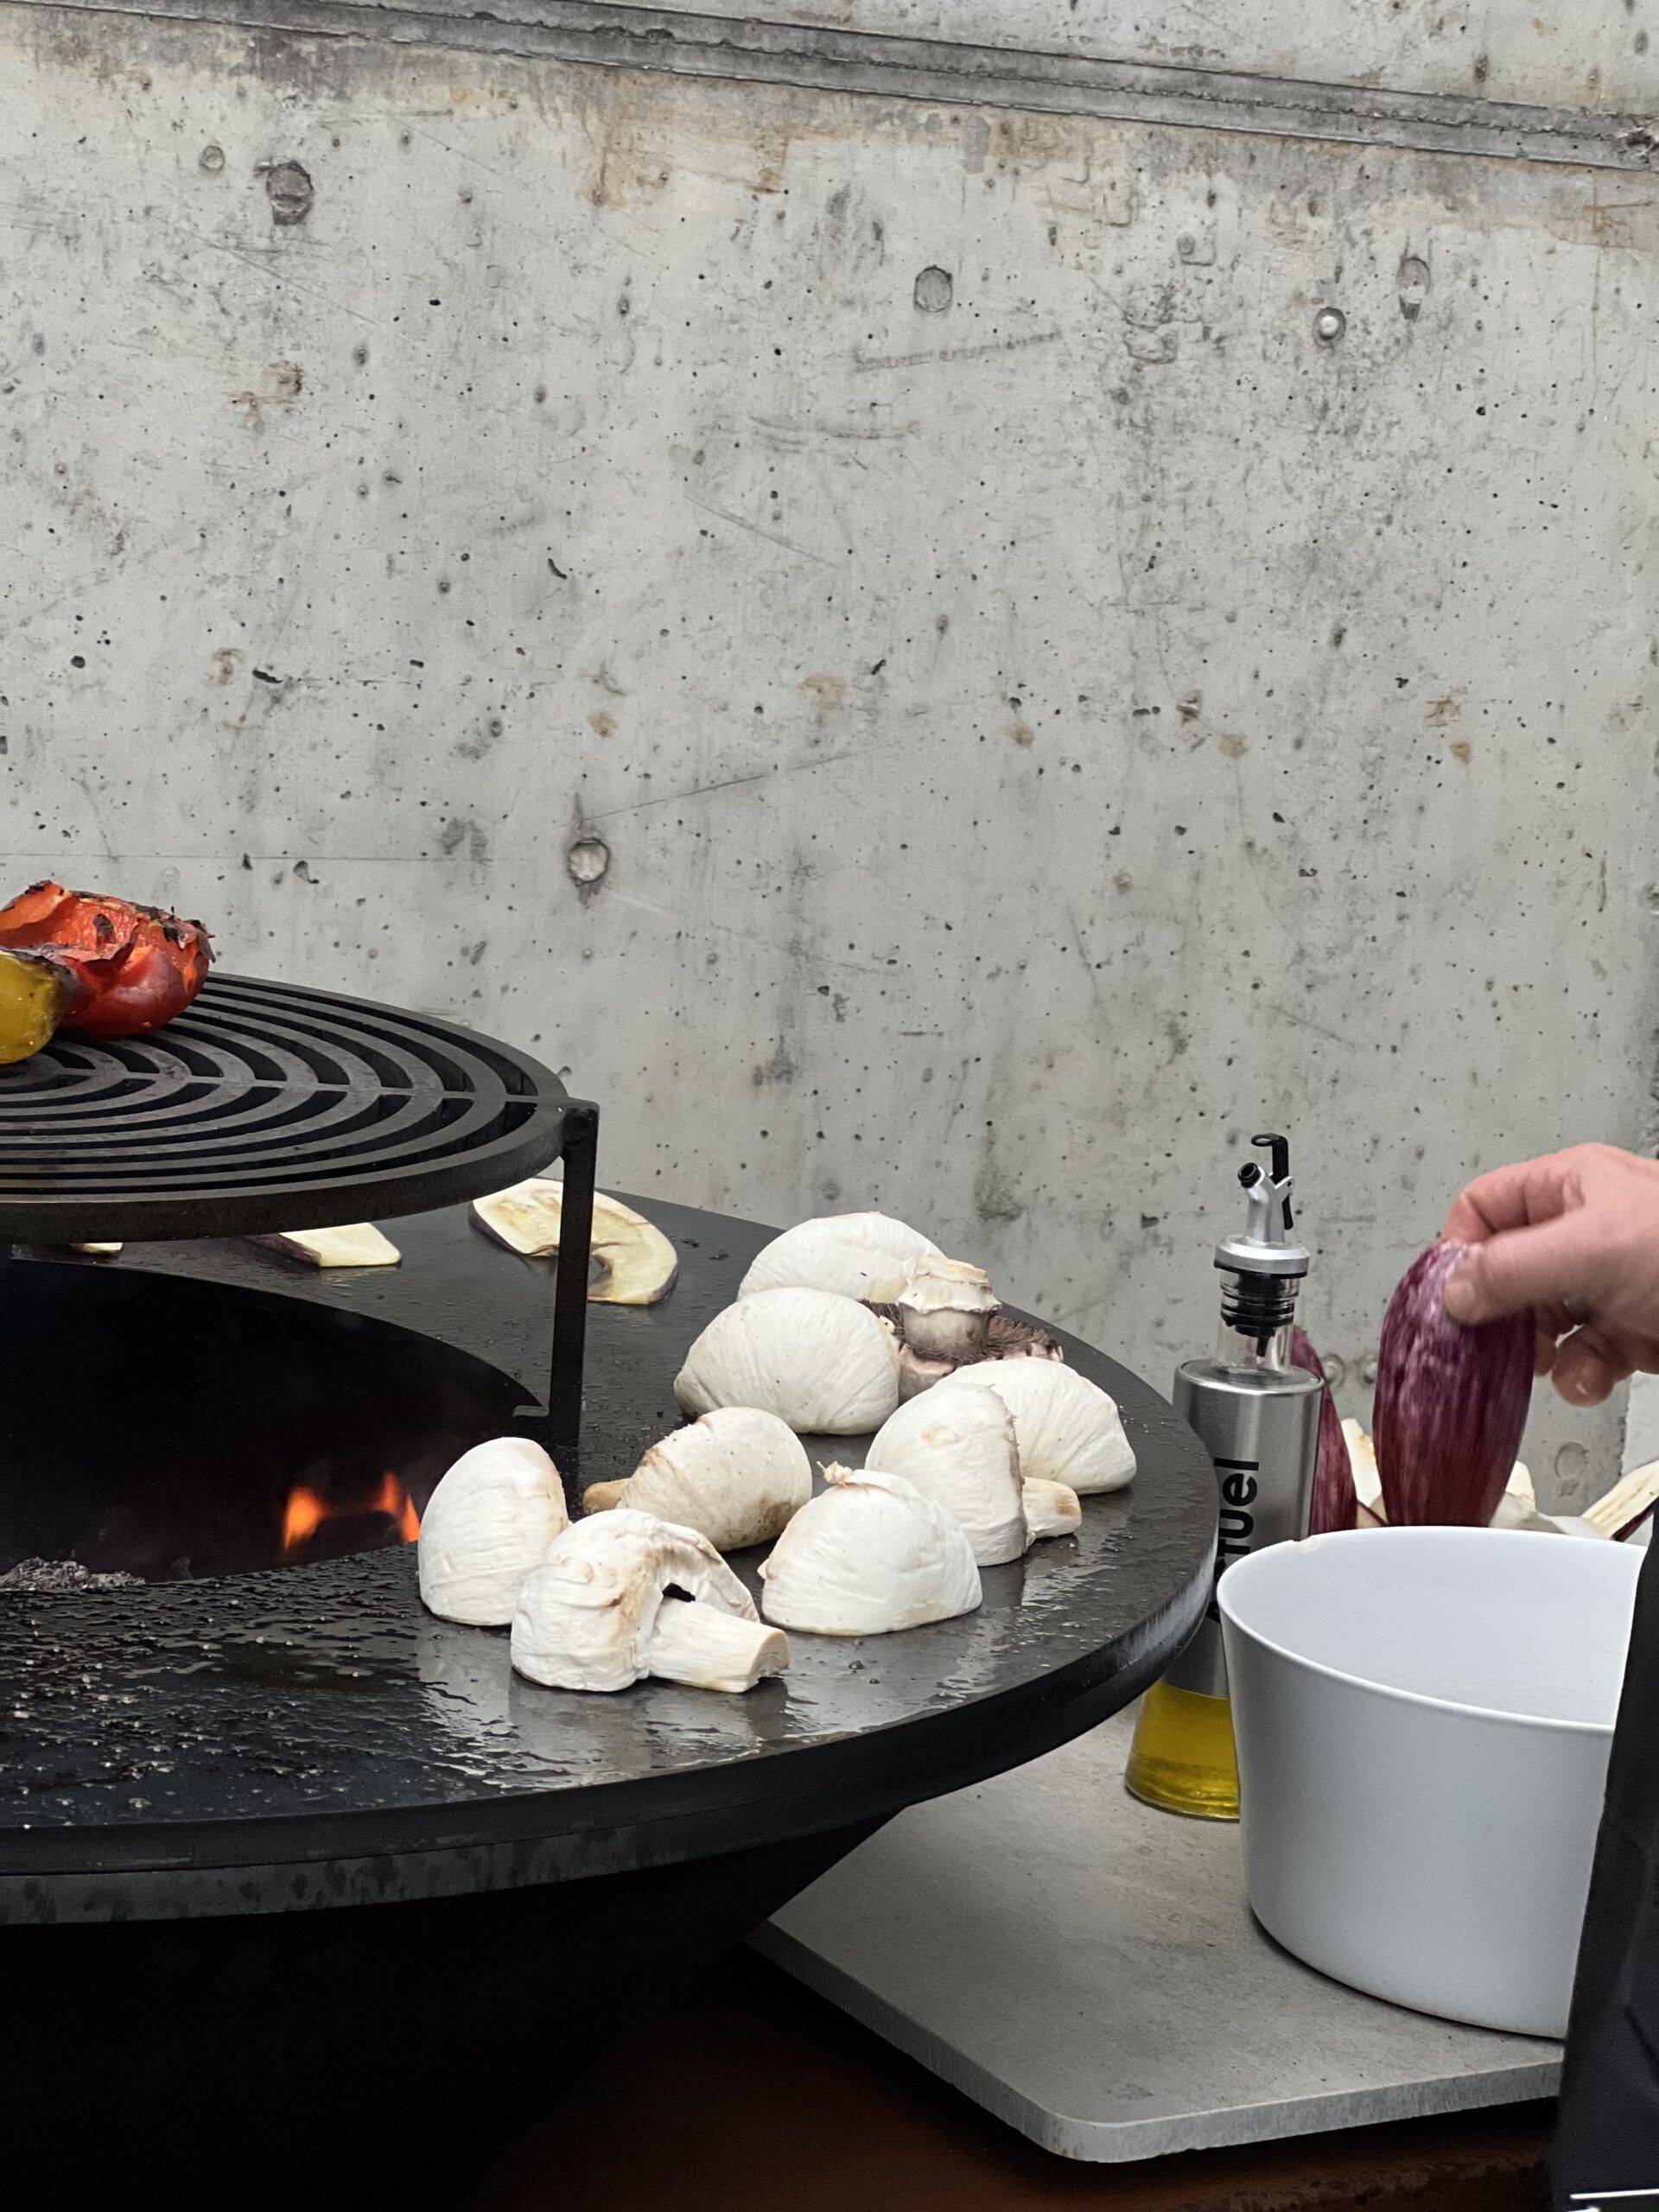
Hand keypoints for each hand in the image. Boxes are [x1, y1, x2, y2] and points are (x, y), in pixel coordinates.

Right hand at [1440, 1144, 1658, 1405]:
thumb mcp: (1593, 1248)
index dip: (1459, 1253)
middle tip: (1491, 1342)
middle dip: (1499, 1315)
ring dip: (1537, 1352)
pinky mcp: (1631, 1330)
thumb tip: (1454, 1290)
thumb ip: (1513, 1267)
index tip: (1450, 1298)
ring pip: (1539, 1322)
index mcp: (1570, 1187)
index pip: (1483, 1209)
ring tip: (1547, 1360)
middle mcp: (1584, 1232)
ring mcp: (1608, 1283)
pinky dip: (1578, 1374)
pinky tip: (1591, 1376)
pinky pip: (1580, 1355)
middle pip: (1505, 1273)